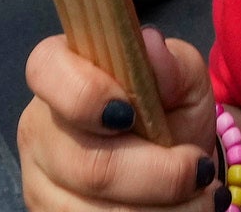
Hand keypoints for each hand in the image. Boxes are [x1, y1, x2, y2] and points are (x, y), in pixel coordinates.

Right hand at [21, 28, 221, 209]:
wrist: (179, 170)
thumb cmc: (172, 113)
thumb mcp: (184, 82)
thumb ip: (172, 65)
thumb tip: (151, 46)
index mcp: (60, 75)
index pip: (46, 70)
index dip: (85, 94)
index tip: (131, 113)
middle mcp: (41, 129)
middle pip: (88, 164)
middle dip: (160, 176)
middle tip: (200, 171)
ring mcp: (41, 184)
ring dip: (163, 211)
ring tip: (200, 199)